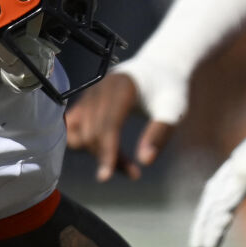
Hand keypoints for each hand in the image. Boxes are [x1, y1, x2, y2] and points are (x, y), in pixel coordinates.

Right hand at [63, 68, 177, 181]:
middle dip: (109, 158)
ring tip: (122, 162)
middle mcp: (98, 90)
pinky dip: (83, 144)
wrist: (158, 69)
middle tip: (135, 173)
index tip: (105, 178)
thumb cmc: (169, 89)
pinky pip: (72, 129)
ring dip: (96, 153)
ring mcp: (88, 96)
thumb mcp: (173, 109)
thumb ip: (160, 133)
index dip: (105, 152)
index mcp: (121, 88)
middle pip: (92, 133)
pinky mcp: (84, 103)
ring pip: (78, 134)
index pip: (106, 125)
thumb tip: (145, 161)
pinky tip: (103, 151)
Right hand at [189, 106, 245, 246]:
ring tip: (206, 225)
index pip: (221, 208)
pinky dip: (221, 193)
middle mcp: (237, 162)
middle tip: (196, 246)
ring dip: (210, 208)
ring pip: (218, 184)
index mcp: (243, 173)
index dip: (213, 230)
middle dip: (203, 222)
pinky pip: (228, 176)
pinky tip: (229, 198)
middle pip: (212, 197)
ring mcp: (244, 153)